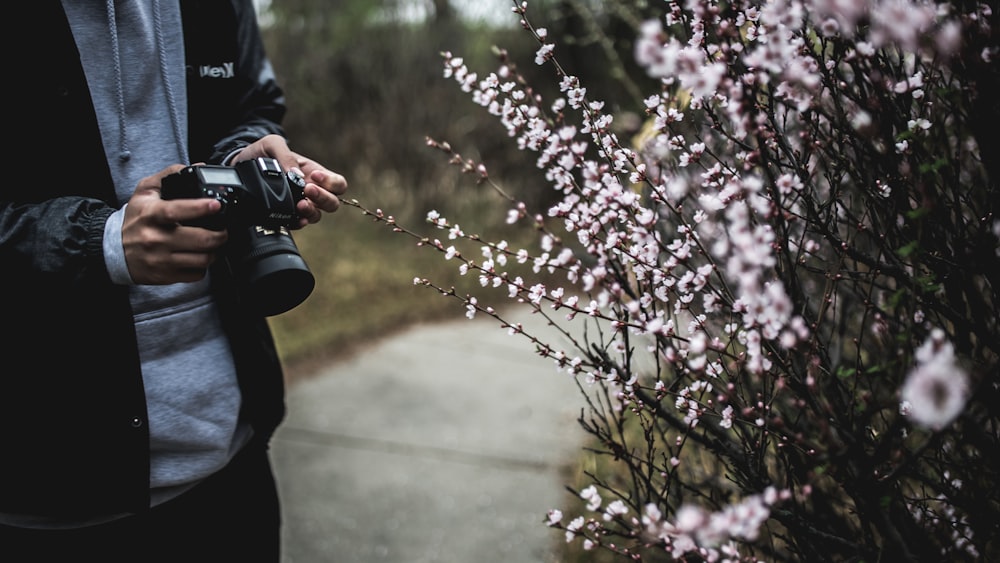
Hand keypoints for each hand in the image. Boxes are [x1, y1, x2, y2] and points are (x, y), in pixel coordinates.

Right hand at [122, 165, 228, 283]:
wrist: (113, 250)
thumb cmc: (135, 219)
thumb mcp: (145, 192)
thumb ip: (169, 175)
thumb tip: (197, 167)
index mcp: (151, 215)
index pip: (176, 211)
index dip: (200, 208)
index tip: (216, 205)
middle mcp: (155, 238)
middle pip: (200, 240)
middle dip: (220, 234)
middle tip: (223, 230)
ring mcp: (161, 259)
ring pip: (202, 259)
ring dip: (216, 251)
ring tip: (214, 243)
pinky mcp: (165, 275)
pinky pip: (196, 274)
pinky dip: (203, 266)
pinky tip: (199, 256)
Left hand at [231, 134, 348, 227]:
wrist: (240, 165)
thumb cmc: (261, 152)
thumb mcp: (272, 144)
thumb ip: (285, 155)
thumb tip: (296, 175)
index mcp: (314, 174)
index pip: (338, 184)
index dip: (331, 183)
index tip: (315, 176)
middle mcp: (311, 191)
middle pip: (333, 202)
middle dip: (323, 197)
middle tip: (307, 189)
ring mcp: (300, 204)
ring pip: (318, 215)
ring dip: (311, 211)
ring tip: (299, 204)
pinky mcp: (287, 215)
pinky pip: (299, 223)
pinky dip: (299, 223)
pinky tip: (295, 218)